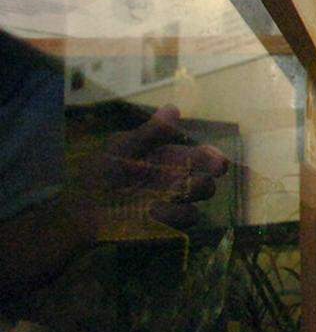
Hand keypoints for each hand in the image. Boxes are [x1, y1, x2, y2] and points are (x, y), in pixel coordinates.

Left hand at [98, 105, 229, 227]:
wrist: (81, 209)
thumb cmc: (101, 173)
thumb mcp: (122, 148)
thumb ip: (149, 133)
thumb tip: (174, 108)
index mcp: (170, 158)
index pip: (203, 157)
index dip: (213, 159)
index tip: (217, 164)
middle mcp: (177, 180)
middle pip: (208, 181)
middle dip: (203, 182)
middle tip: (188, 183)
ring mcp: (174, 203)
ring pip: (199, 200)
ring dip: (188, 197)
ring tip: (167, 196)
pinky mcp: (168, 223)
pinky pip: (186, 218)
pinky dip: (173, 214)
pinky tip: (153, 212)